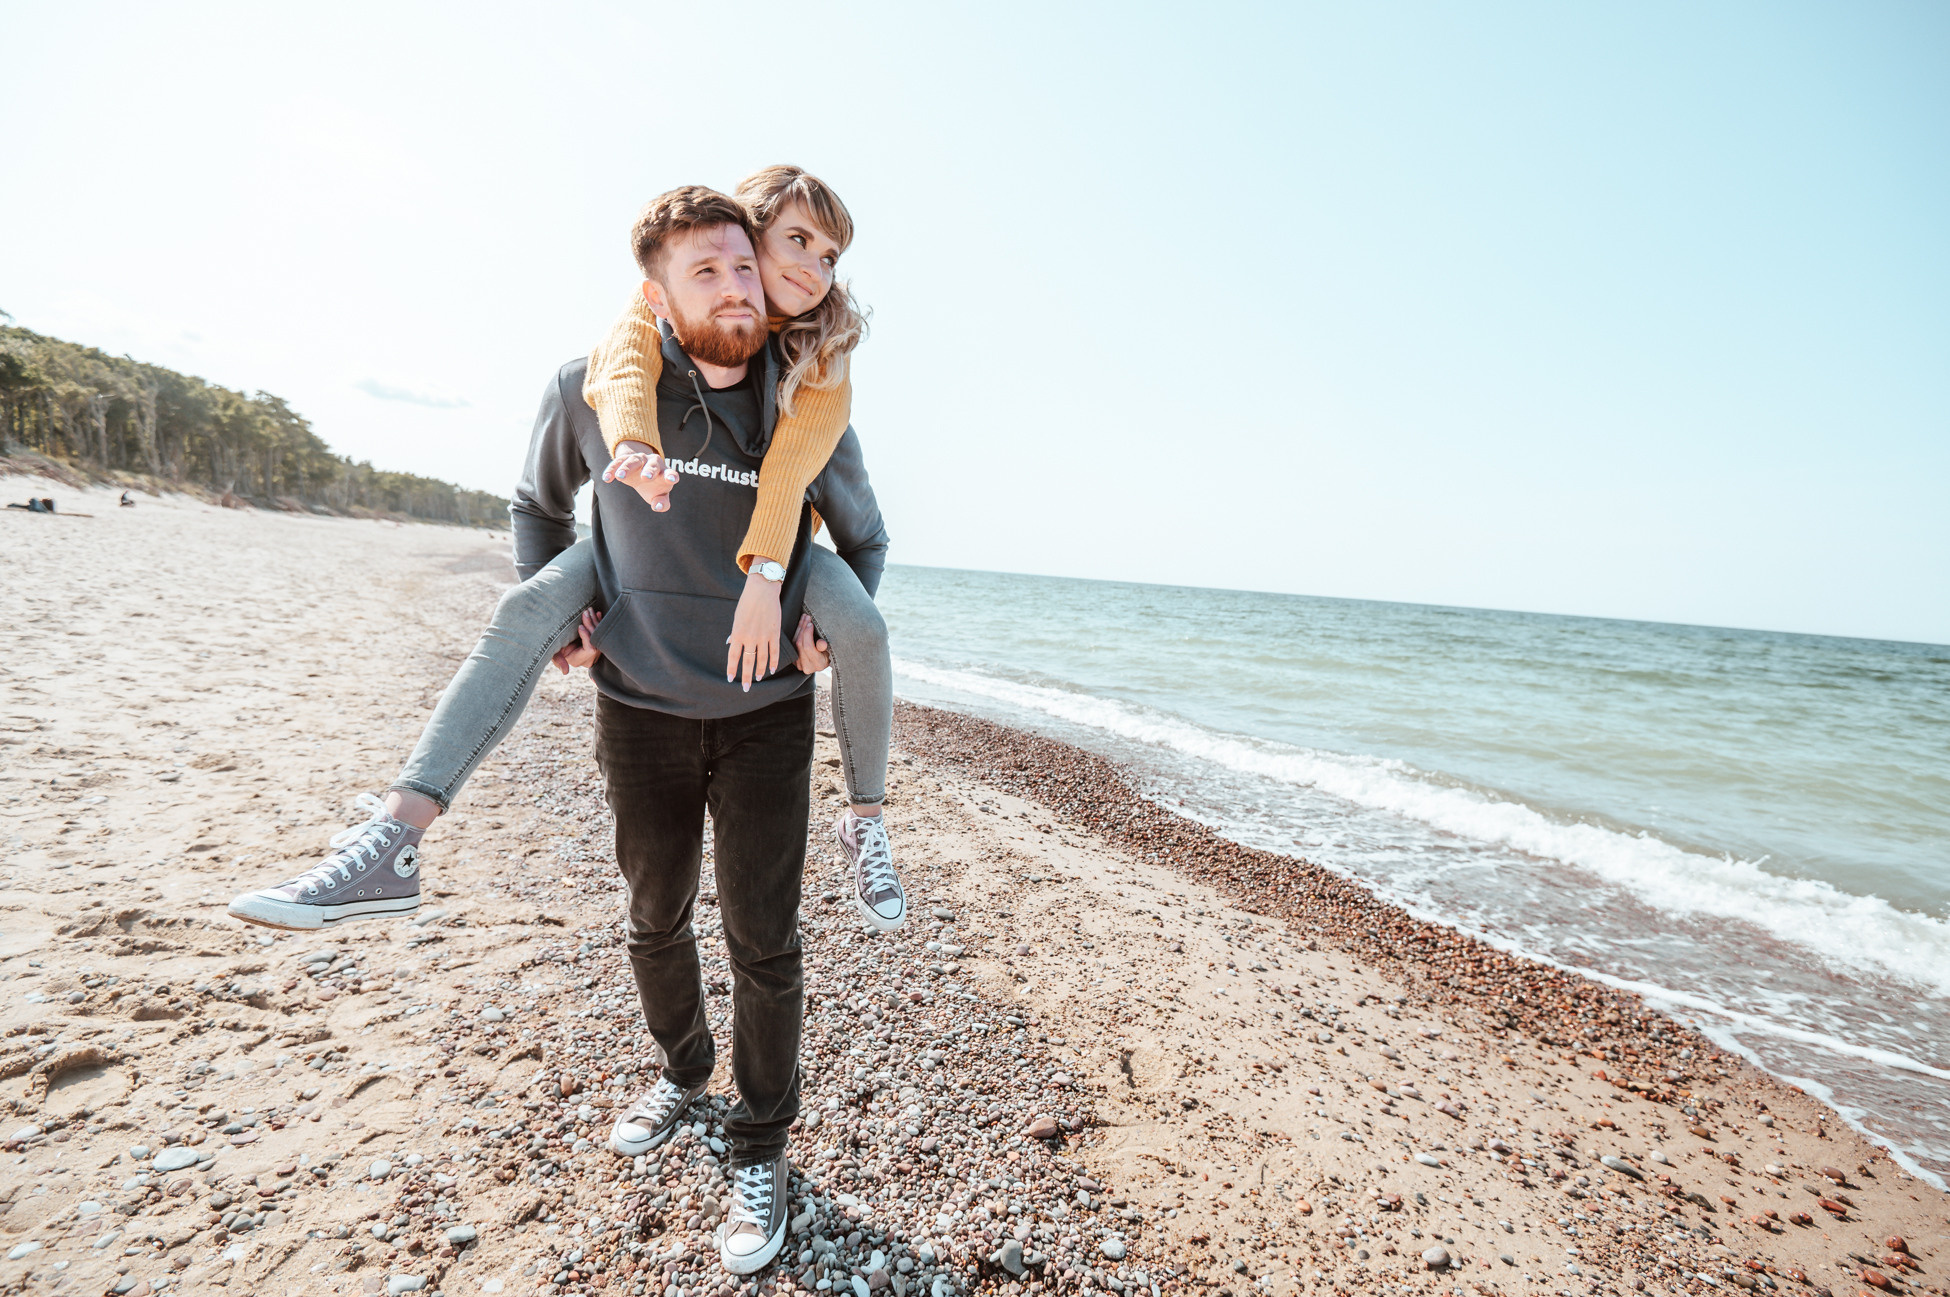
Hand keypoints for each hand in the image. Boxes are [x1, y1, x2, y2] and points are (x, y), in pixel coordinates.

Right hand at [552, 608, 602, 672]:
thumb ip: (558, 661)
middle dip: (591, 625)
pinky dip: (598, 622)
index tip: (580, 627)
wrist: (555, 640)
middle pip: (596, 641)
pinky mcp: (596, 642)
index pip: (590, 649)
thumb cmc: (552, 647)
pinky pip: (600, 632)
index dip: (586, 638)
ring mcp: (595, 650)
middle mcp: (589, 657)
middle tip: (585, 613)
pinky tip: (597, 613)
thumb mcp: (553, 653)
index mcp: (579, 660)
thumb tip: (566, 672)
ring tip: (589, 610)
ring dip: (594, 621)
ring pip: (599, 635)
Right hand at [601, 440, 678, 512]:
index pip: (670, 473)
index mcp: (664, 473)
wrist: (641, 471)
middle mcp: (654, 463)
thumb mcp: (659, 496)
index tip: (672, 479)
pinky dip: (612, 469)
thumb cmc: (654, 487)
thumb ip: (662, 503)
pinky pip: (618, 462)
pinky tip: (606, 478)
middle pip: (653, 465)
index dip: (671, 476)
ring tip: (620, 477)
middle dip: (650, 470)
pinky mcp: (625, 459)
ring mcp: (640, 459)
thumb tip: (657, 507)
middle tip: (646, 477)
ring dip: (627, 468)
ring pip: (634, 461)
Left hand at [726, 571, 783, 691]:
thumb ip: (735, 633)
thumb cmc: (747, 602)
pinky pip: (774, 651)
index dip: (732, 669)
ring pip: (762, 659)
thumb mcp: (737, 617)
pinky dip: (773, 662)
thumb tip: (730, 644)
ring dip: (759, 670)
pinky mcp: (774, 633)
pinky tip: (771, 670)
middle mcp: (750, 637)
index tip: (730, 679)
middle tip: (745, 688)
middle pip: (748, 661)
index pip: (733, 656)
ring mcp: (763, 636)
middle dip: (746, 676)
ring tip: (757, 679)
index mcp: (738, 633)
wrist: (762, 591)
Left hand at [793, 612, 830, 673]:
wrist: (825, 660)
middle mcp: (807, 667)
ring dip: (799, 628)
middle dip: (803, 628)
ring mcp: (798, 664)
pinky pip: (792, 644)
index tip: (811, 624)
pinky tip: (801, 624)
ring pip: (794, 643)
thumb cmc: (830, 653)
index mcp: (818, 664)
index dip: (808, 634)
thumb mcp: (831, 649)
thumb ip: (825, 647)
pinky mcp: (794, 660)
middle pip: (800, 644)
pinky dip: (796, 633)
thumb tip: (821, 643)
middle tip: (807, 617)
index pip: (808, 647)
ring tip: (804, 618)